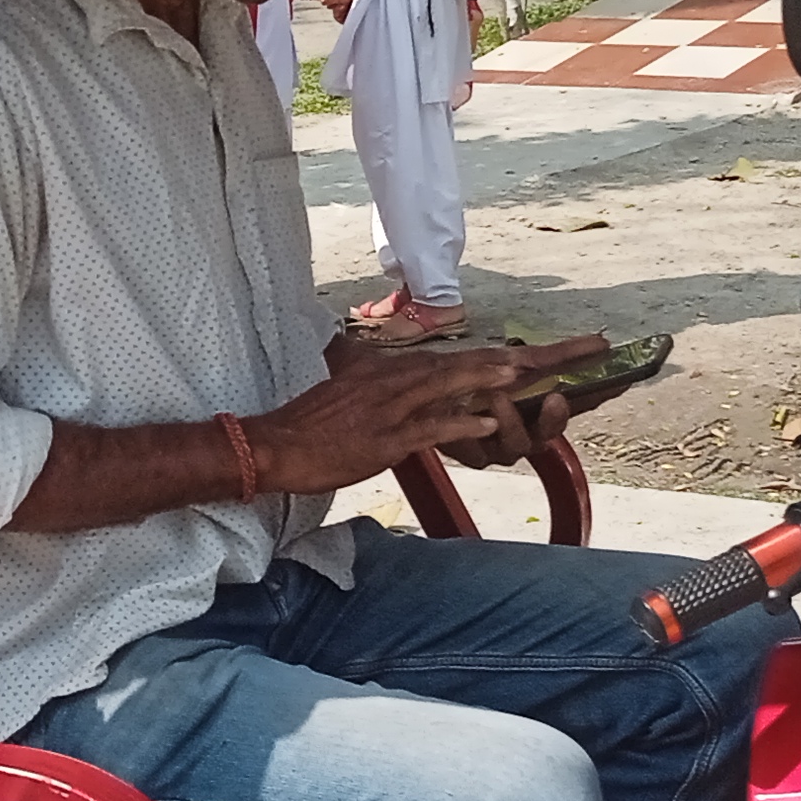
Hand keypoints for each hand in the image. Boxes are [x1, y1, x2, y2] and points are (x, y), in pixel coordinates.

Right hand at [246, 346, 528, 494]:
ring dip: (481, 380)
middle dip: (486, 362)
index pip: (431, 361)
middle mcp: (386, 382)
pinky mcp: (385, 439)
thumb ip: (360, 378)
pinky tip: (488, 425)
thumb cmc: (303, 424)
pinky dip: (461, 425)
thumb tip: (366, 367)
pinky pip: (430, 428)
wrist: (276, 445)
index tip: (500, 355)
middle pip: (445, 366)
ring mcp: (388, 409)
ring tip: (517, 376)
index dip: (468, 359)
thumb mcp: (337, 390)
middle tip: (524, 357)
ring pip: (443, 388)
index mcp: (376, 371)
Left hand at [445, 334, 606, 467]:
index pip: (582, 401)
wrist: (430, 389)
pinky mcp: (475, 456)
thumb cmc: (478, 375)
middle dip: (555, 418)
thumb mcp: (518, 361)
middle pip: (553, 431)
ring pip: (518, 444)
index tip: (623, 378)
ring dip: (510, 421)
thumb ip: (561, 356)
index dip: (602, 393)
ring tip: (497, 398)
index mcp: (545, 407)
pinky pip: (481, 452)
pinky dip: (474, 433)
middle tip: (555, 398)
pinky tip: (467, 418)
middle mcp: (530, 430)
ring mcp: (502, 446)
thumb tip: (603, 342)